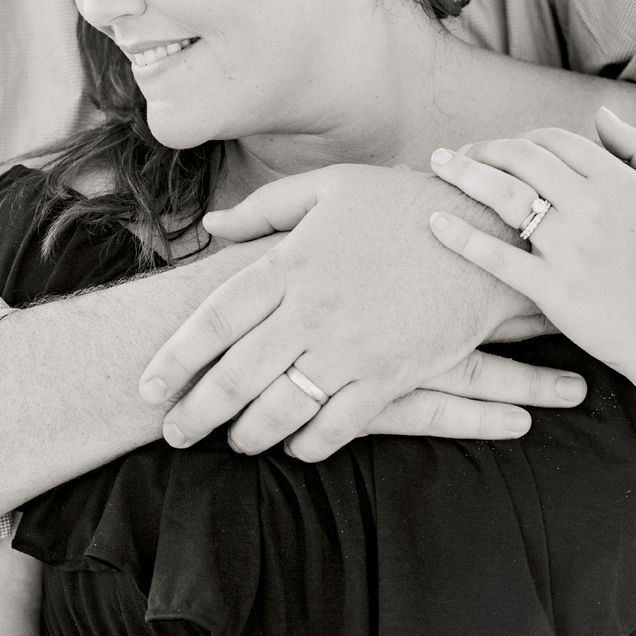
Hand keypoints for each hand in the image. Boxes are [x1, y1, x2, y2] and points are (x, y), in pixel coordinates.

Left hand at [140, 164, 583, 459]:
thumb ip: (264, 209)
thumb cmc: (404, 205)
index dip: (175, 359)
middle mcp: (313, 311)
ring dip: (249, 435)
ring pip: (281, 410)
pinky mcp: (390, 376)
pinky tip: (296, 446)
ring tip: (235, 442)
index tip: (149, 388)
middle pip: (236, 376)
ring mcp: (351, 348)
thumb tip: (210, 225)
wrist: (487, 233)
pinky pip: (337, 426)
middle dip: (197, 414)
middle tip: (176, 434)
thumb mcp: (330, 189)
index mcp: (291, 264)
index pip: (214, 320)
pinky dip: (309, 444)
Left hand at [427, 108, 635, 387]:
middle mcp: (592, 207)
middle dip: (482, 149)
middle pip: (521, 158)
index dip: (519, 139)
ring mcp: (571, 249)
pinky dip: (461, 237)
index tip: (500, 150)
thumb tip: (602, 114)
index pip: (553, 140)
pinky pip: (497, 257)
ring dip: (462, 174)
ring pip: (504, 196)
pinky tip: (434, 222)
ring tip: (436, 167)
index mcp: (618, 182)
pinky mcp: (554, 290)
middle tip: (455, 155)